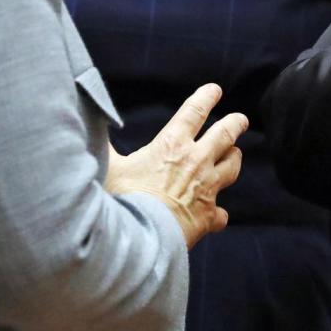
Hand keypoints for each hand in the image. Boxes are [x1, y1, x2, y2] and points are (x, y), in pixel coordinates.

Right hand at [104, 83, 246, 248]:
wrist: (140, 241)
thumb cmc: (122, 200)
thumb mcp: (109, 166)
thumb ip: (103, 145)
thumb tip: (89, 126)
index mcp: (172, 144)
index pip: (195, 110)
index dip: (207, 96)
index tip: (215, 89)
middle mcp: (195, 161)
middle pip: (225, 134)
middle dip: (235, 123)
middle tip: (241, 119)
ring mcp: (206, 189)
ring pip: (232, 166)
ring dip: (234, 159)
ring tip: (234, 154)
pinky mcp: (208, 216)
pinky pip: (221, 213)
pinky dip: (219, 213)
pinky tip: (217, 216)